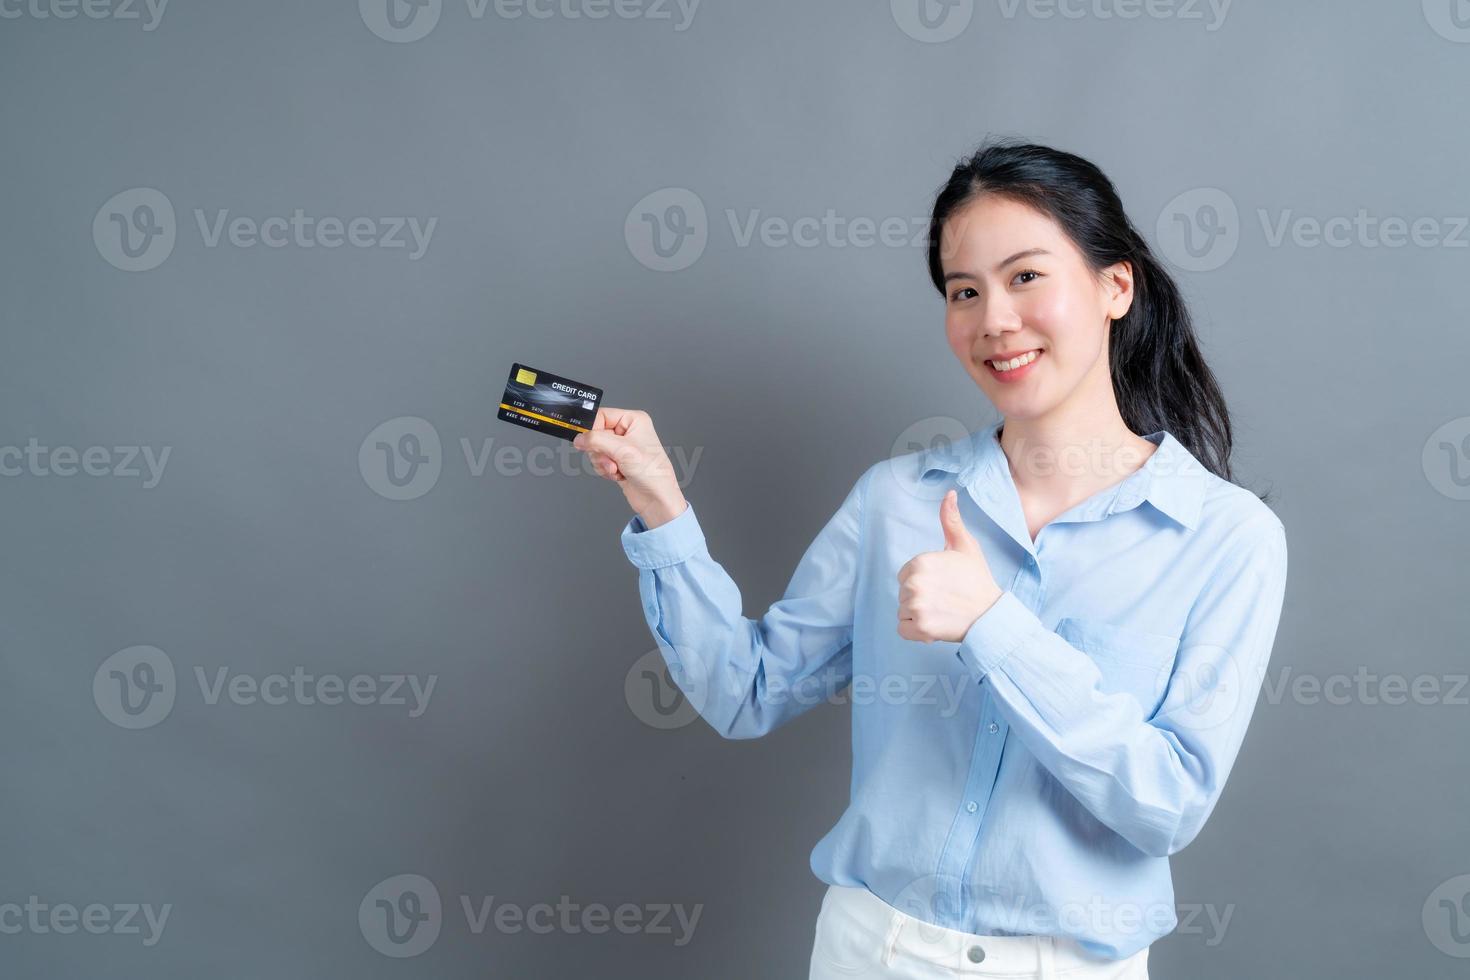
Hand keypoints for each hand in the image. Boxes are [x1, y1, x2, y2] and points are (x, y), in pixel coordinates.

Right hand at [572, 407, 687, 527]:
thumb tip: (579, 438)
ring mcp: (623, 448)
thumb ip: (596, 440)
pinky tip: (618, 475)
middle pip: (596, 434)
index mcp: (634, 420)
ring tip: (617, 469)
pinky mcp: (618, 461)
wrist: (657, 499)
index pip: (602, 416)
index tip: (588, 442)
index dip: (593, 430)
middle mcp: (628, 431)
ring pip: (596, 450)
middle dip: (600, 451)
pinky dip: (605, 470)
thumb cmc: (653, 473)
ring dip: (603, 463)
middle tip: (611, 460)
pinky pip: (600, 462)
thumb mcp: (622, 450)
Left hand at [897, 489, 1002, 642]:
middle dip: (920, 597)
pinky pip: (903, 629)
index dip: (923, 581)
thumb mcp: (965, 545)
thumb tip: (949, 493)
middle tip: (945, 598)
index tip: (943, 584)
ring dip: (918, 614)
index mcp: (919, 562)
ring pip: (903, 611)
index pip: (906, 575)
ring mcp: (916, 606)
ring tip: (942, 611)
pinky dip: (916, 631)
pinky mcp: (920, 628)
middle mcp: (913, 583)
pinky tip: (935, 625)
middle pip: (903, 593)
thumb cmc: (977, 580)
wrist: (992, 615)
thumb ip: (951, 520)